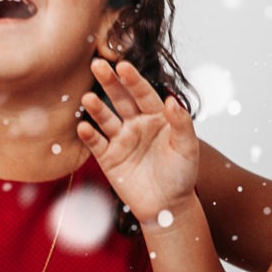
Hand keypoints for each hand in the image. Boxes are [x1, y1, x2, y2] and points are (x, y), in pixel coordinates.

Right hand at [76, 58, 201, 222]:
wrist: (168, 207)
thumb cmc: (182, 175)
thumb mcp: (188, 147)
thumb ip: (181, 123)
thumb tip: (172, 100)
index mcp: (157, 117)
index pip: (143, 93)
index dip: (133, 80)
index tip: (123, 65)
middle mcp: (137, 124)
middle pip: (120, 99)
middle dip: (109, 82)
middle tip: (97, 64)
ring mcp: (121, 140)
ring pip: (106, 118)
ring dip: (96, 108)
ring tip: (88, 98)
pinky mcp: (108, 158)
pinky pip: (96, 143)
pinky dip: (89, 135)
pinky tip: (84, 126)